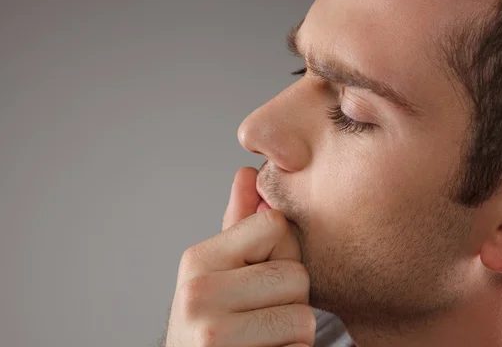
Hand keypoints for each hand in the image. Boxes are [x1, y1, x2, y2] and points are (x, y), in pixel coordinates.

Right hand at [165, 167, 314, 346]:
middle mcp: (199, 295)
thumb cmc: (212, 319)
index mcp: (198, 260)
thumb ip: (237, 224)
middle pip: (296, 275)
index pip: (275, 225)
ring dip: (293, 331)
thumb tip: (247, 172)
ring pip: (303, 317)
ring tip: (262, 336)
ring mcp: (215, 335)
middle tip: (260, 314)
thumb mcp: (217, 270)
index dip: (280, 251)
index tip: (259, 273)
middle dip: (290, 297)